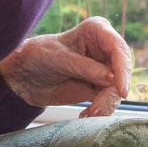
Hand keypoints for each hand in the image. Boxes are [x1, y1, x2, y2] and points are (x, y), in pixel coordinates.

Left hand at [0, 17, 131, 117]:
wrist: (25, 76)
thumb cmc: (39, 56)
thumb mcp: (59, 59)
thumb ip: (85, 68)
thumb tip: (112, 79)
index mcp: (97, 30)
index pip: (118, 48)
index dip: (122, 69)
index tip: (120, 89)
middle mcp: (105, 48)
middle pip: (122, 71)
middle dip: (113, 92)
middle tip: (98, 109)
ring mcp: (105, 68)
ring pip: (118, 88)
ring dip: (106, 104)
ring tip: (88, 114)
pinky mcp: (101, 86)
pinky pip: (109, 100)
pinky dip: (101, 110)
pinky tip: (86, 115)